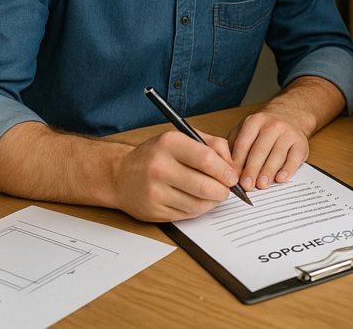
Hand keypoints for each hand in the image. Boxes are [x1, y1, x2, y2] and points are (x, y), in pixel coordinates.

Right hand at [112, 129, 237, 221]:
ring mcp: (154, 192)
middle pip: (204, 185)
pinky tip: (198, 201)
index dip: (225, 171)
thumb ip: (212, 145)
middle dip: (223, 190)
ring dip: (212, 202)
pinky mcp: (153, 212)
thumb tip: (233, 166)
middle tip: (226, 189)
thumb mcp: (182, 138)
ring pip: (198, 204)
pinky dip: (198, 209)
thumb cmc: (156, 155)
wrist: (120, 175)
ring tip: (214, 195)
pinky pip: (187, 215)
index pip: (207, 159)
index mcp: (169, 144)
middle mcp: (159, 167)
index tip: (232, 176)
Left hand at [227, 106, 309, 191]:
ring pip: (277, 154)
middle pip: (259, 150)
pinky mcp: (301, 142)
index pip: (243, 144)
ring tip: (262, 185)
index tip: (232, 178)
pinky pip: (294, 157)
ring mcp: (288, 133)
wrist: (292, 114)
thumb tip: (228, 168)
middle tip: (246, 185)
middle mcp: (272, 125)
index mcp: (255, 121)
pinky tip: (281, 178)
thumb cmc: (265, 127)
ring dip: (268, 171)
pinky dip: (288, 169)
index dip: (237, 163)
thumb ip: (236, 145)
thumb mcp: (246, 129)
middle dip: (252, 169)